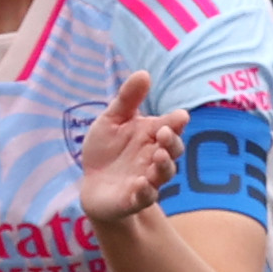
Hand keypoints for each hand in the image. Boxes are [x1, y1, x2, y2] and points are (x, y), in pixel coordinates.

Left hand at [73, 75, 185, 226]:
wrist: (93, 184)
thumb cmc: (107, 150)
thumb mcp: (112, 120)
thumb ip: (128, 99)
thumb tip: (144, 72)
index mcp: (152, 135)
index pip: (171, 126)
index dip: (177, 122)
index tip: (179, 117)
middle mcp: (154, 157)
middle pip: (173, 150)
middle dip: (171, 142)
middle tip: (163, 132)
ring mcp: (147, 179)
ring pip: (163, 173)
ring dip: (163, 165)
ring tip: (157, 156)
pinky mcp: (134, 199)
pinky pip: (145, 197)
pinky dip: (145, 191)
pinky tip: (140, 184)